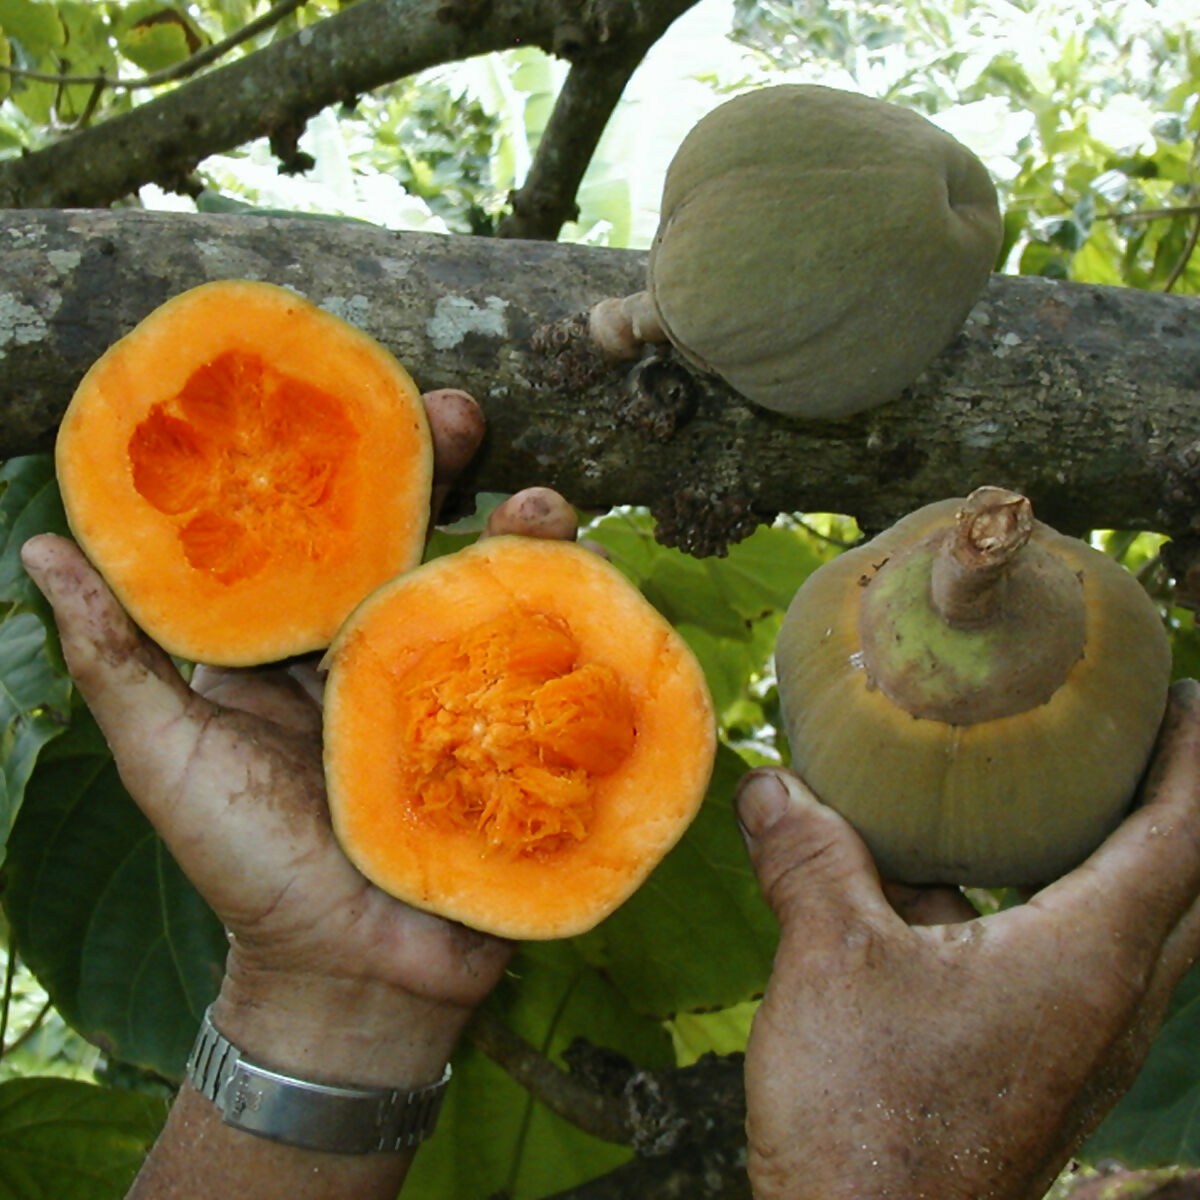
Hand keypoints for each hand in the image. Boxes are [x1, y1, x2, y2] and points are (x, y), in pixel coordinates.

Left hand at [20, 393, 575, 1092]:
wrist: (341, 972)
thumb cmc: (243, 861)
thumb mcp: (165, 752)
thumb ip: (115, 655)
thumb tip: (39, 545)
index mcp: (311, 638)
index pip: (332, 528)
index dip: (348, 461)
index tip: (350, 399)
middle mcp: (390, 649)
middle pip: (425, 538)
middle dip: (449, 471)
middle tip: (464, 415)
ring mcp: (461, 691)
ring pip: (495, 593)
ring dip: (526, 540)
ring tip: (544, 508)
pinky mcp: (516, 740)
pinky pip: (552, 672)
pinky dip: (581, 626)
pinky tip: (598, 591)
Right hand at [736, 679, 1199, 1199]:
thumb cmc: (871, 1118)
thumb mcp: (829, 961)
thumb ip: (810, 858)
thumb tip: (772, 785)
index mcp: (1089, 957)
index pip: (1184, 835)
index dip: (1194, 755)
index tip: (1181, 692)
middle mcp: (1109, 1000)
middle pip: (1178, 881)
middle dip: (1169, 801)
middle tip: (1131, 732)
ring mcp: (1076, 1041)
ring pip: (1120, 924)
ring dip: (1099, 854)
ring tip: (1040, 793)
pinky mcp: (1035, 1065)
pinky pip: (1061, 961)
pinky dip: (1029, 905)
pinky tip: (940, 886)